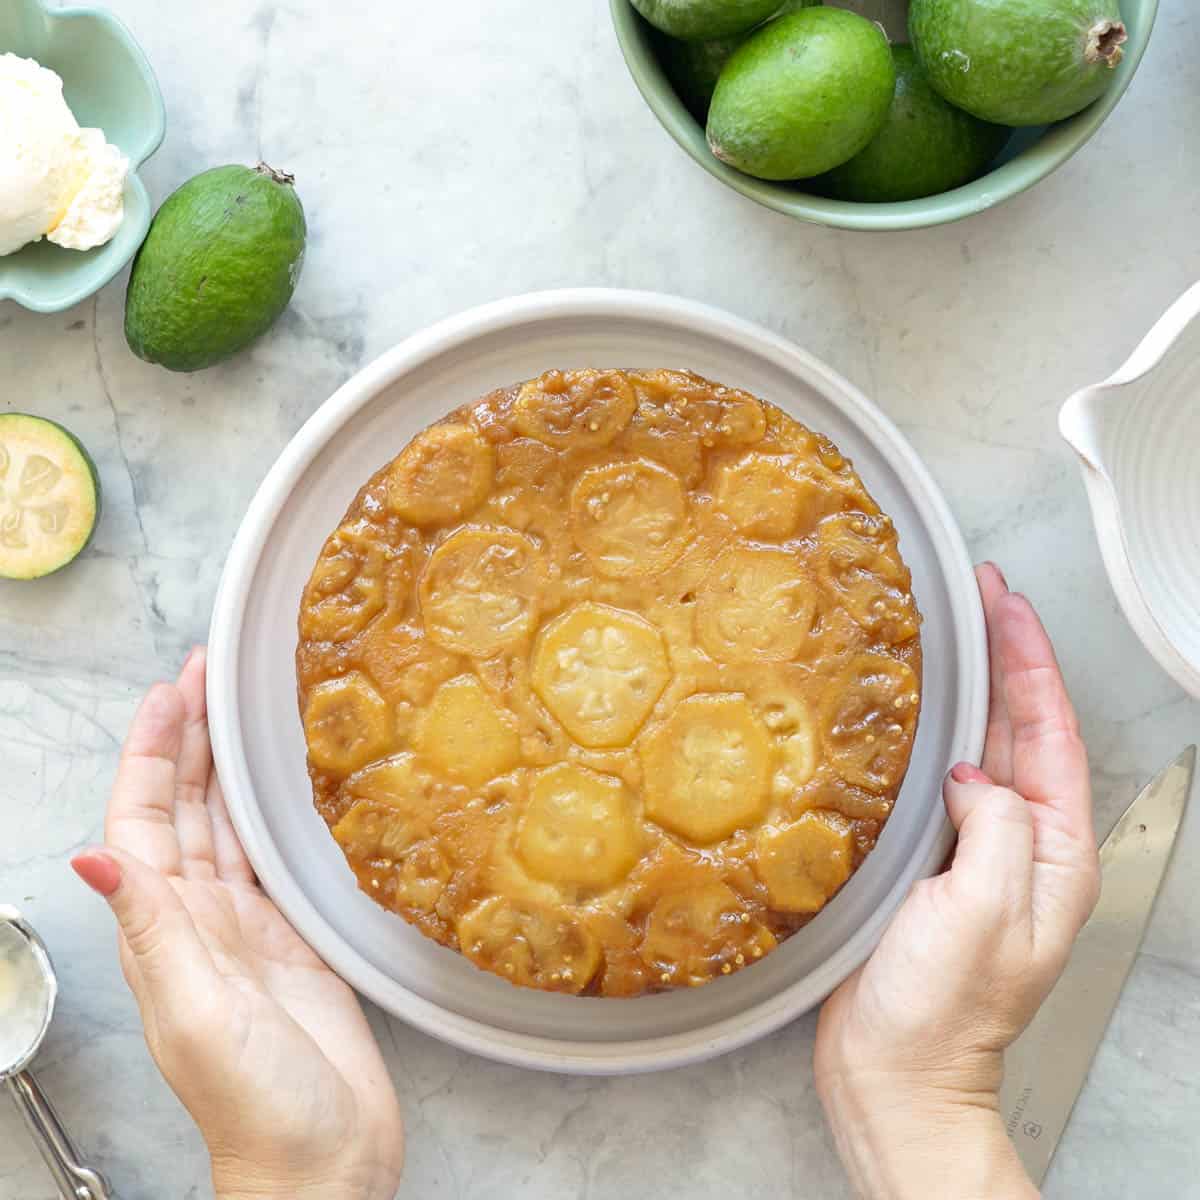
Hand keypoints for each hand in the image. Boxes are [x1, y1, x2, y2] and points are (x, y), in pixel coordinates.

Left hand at [72, 649, 403, 1199]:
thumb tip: (92, 857)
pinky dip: (270, 817)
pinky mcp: (291, 942)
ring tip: (236, 712)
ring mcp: (244, 931)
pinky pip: (272, 861)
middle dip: (187, 739)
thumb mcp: (197, 1013)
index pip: (143, 819)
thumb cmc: (259, 1106)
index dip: (151, 752)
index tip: (171, 691)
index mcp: (164, 933)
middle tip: (207, 676)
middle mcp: (197, 923)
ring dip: (223, 768)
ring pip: (224, 828)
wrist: (321, 1162)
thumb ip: (152, 932)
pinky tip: (279, 791)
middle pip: (182, 811)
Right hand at [814, 564, 1099, 1199]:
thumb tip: (972, 774)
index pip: (1050, 733)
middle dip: (1004, 657)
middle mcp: (1019, 845)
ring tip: (949, 634)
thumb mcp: (983, 912)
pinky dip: (927, 735)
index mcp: (1052, 853)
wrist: (894, 1072)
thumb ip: (994, 828)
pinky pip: (933, 779)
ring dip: (968, 688)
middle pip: (1019, 730)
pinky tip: (906, 714)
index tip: (1006, 605)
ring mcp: (973, 852)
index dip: (1029, 662)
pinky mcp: (927, 862)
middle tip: (979, 596)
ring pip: (979, 748)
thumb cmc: (941, 1012)